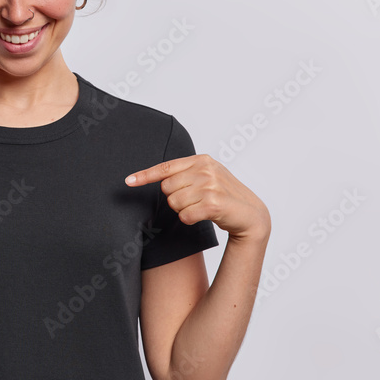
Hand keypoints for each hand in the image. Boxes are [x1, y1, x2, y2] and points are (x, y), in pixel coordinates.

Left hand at [125, 154, 269, 241]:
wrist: (251, 215)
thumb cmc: (224, 197)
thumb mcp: (207, 178)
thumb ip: (186, 174)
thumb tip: (159, 180)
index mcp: (202, 160)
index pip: (166, 167)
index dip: (145, 175)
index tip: (128, 181)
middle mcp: (206, 169)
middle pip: (167, 189)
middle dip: (175, 199)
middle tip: (194, 202)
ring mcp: (210, 185)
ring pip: (174, 203)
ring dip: (184, 211)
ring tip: (201, 208)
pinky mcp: (213, 203)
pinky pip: (184, 215)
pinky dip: (189, 219)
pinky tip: (202, 217)